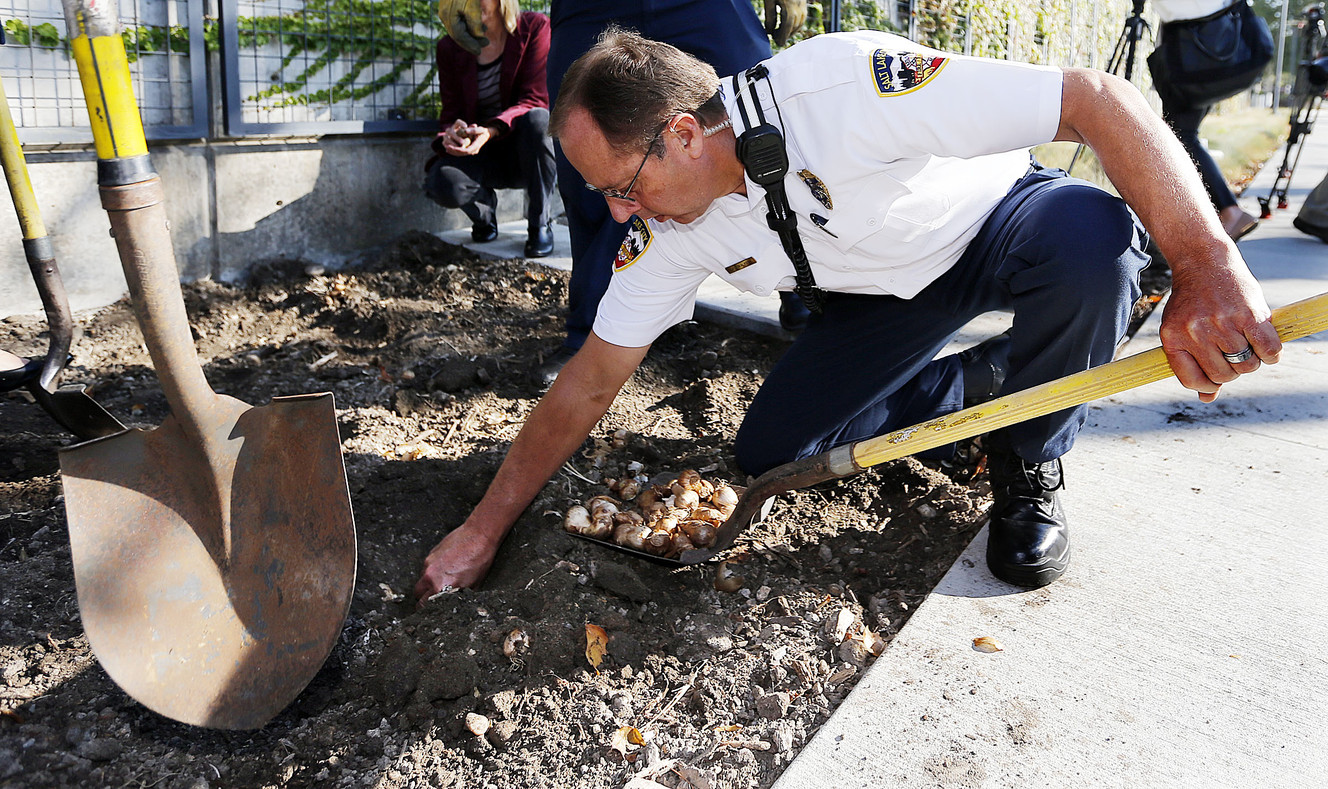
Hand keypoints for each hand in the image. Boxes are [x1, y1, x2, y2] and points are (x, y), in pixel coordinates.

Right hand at [414, 521, 501, 603]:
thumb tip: (453, 603)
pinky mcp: (430, 555)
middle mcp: (431, 577)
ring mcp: (428, 564)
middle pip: (417, 594)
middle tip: (433, 598)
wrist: (479, 536)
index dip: (426, 609)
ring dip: (427, 584)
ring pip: (420, 580)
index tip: (430, 609)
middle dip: (423, 598)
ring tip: (441, 581)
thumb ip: (458, 596)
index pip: (423, 605)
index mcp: (441, 587)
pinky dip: (431, 571)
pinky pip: (425, 568)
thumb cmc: (480, 560)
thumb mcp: (473, 585)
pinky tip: (444, 569)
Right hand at [438, 0, 486, 55]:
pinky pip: (457, 20)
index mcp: (448, 17)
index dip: (470, 45)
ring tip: (483, 33)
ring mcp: (445, 10)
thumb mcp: (473, 8)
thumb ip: (475, 25)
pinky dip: (467, 25)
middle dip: (471, 41)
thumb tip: (477, 37)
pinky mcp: (449, 5)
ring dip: (470, 33)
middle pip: (457, 34)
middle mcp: (444, 15)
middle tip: (484, 44)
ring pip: (457, 28)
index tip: (480, 50)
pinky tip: (478, 24)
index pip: (459, 37)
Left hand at [440, 121, 491, 155]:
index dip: (457, 149)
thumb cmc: (483, 131)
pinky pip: (462, 152)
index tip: (450, 146)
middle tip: (446, 147)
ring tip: (446, 148)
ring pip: (462, 154)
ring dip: (454, 152)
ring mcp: (472, 151)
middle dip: (454, 151)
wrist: (487, 135)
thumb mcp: (481, 129)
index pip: (466, 150)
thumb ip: (474, 129)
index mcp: (476, 146)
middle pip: (462, 153)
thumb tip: (466, 130)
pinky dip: (455, 151)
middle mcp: (474, 150)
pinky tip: (449, 149)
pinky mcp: (470, 150)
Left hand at [763, 0, 806, 45]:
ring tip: (780, 32)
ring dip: (790, 31)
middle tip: (775, 37)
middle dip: (785, 35)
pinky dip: (794, 25)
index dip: (782, 37)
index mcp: (789, 8)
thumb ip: (769, 16)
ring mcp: (803, 6)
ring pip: (799, 24)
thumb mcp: (769, 1)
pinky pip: (801, 19)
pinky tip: (787, 25)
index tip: (777, 43)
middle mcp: (799, 8)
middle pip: (793, 28)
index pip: (787, 28)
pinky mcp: (804, 4)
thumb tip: (769, 32)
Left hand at [1159, 261, 1280, 402]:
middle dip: (1232, 370)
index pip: (1192, 381)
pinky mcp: (1249, 314)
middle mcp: (1195, 333)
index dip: (1207, 384)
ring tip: (1248, 344)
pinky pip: (1268, 350)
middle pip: (1223, 375)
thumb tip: (1207, 399)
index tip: (1215, 377)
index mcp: (1173, 340)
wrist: (1204, 262)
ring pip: (1246, 366)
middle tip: (1234, 354)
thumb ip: (1193, 364)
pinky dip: (1271, 354)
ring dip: (1252, 361)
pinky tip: (1266, 347)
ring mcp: (1222, 324)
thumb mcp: (1181, 331)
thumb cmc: (1193, 302)